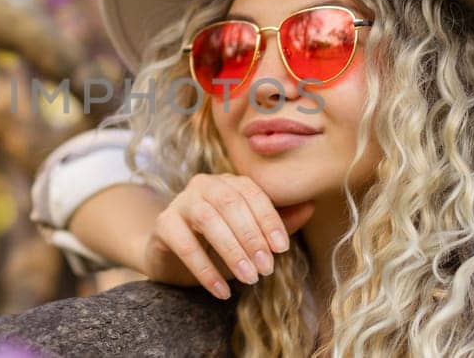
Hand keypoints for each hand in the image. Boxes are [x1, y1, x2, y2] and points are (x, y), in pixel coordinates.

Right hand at [138, 173, 316, 299]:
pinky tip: (220, 290)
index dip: (268, 219)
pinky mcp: (163, 224)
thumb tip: (311, 206)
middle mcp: (204, 185)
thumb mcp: (251, 237)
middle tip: (266, 269)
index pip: (252, 193)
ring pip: (207, 220)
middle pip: (230, 204)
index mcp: (229, 182)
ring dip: (232, 251)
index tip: (282, 249)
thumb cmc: (217, 245)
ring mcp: (180, 202)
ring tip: (248, 279)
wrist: (172, 259)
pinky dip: (205, 269)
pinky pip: (184, 244)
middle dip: (252, 238)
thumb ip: (278, 223)